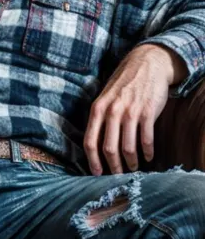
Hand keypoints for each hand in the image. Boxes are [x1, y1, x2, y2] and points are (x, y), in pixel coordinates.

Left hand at [83, 44, 185, 174]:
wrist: (146, 63)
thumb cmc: (124, 83)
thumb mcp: (105, 97)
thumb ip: (100, 118)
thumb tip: (94, 145)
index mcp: (97, 109)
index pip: (90, 141)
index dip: (92, 161)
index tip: (97, 174)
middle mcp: (112, 111)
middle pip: (109, 149)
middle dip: (113, 167)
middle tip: (118, 175)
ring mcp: (130, 112)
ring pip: (128, 147)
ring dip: (131, 162)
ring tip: (134, 168)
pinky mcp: (147, 112)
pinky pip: (146, 139)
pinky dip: (147, 152)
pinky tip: (148, 157)